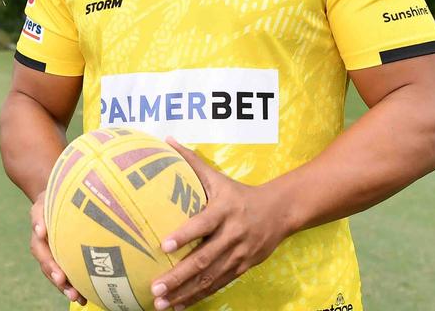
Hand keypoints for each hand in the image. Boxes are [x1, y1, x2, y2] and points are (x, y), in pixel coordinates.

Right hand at [30, 191, 86, 305]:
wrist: (60, 195)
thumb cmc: (53, 197)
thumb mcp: (44, 200)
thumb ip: (38, 214)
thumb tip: (39, 231)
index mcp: (39, 234)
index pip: (41, 251)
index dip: (50, 264)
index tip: (60, 277)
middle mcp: (45, 247)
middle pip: (49, 267)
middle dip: (58, 279)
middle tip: (70, 290)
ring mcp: (54, 253)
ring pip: (57, 274)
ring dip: (66, 287)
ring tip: (78, 298)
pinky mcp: (65, 257)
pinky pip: (67, 273)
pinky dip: (74, 285)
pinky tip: (85, 297)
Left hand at [149, 138, 290, 310]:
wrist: (280, 211)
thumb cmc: (238, 193)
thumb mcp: (217, 177)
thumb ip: (191, 161)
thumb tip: (166, 140)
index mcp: (224, 210)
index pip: (202, 224)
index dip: (184, 235)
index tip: (163, 246)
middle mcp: (232, 234)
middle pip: (204, 258)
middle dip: (178, 276)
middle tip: (155, 287)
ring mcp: (239, 254)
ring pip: (210, 278)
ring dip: (185, 292)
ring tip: (161, 303)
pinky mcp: (242, 268)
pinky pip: (218, 285)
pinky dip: (198, 297)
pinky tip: (178, 306)